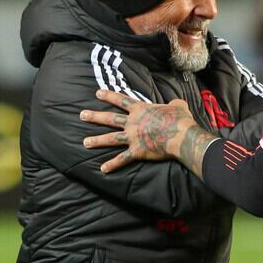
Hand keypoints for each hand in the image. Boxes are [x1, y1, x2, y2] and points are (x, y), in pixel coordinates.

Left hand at [80, 90, 215, 176]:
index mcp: (141, 110)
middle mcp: (133, 123)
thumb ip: (174, 103)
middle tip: (81, 115)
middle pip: (110, 118)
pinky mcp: (137, 151)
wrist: (180, 134)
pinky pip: (122, 159)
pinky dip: (113, 164)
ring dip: (97, 140)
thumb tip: (175, 102)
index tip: (97, 93)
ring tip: (85, 142)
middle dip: (95, 117)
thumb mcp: (178, 105)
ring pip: (111, 138)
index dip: (109, 96)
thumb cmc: (180, 119)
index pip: (121, 100)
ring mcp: (133, 137)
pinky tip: (103, 169)